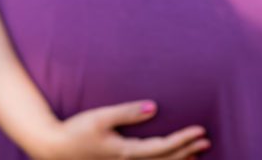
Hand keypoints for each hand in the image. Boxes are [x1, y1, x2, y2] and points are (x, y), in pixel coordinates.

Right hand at [31, 100, 209, 159]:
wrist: (54, 149)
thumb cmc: (75, 131)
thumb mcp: (100, 118)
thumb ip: (127, 112)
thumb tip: (154, 107)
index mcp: (127, 152)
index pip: (164, 148)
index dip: (184, 140)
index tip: (201, 130)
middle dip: (188, 151)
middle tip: (207, 141)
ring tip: (197, 154)